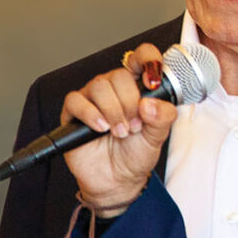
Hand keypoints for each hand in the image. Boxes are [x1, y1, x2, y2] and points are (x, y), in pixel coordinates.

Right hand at [61, 43, 176, 214]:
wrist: (117, 180)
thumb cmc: (136, 154)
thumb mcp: (158, 137)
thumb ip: (163, 117)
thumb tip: (151, 103)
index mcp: (137, 88)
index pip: (141, 58)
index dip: (147, 61)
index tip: (153, 81)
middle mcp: (114, 89)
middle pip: (118, 75)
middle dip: (130, 102)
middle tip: (135, 125)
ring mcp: (93, 99)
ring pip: (99, 85)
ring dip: (113, 111)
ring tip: (120, 132)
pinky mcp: (74, 113)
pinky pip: (76, 101)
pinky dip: (91, 114)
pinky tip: (101, 128)